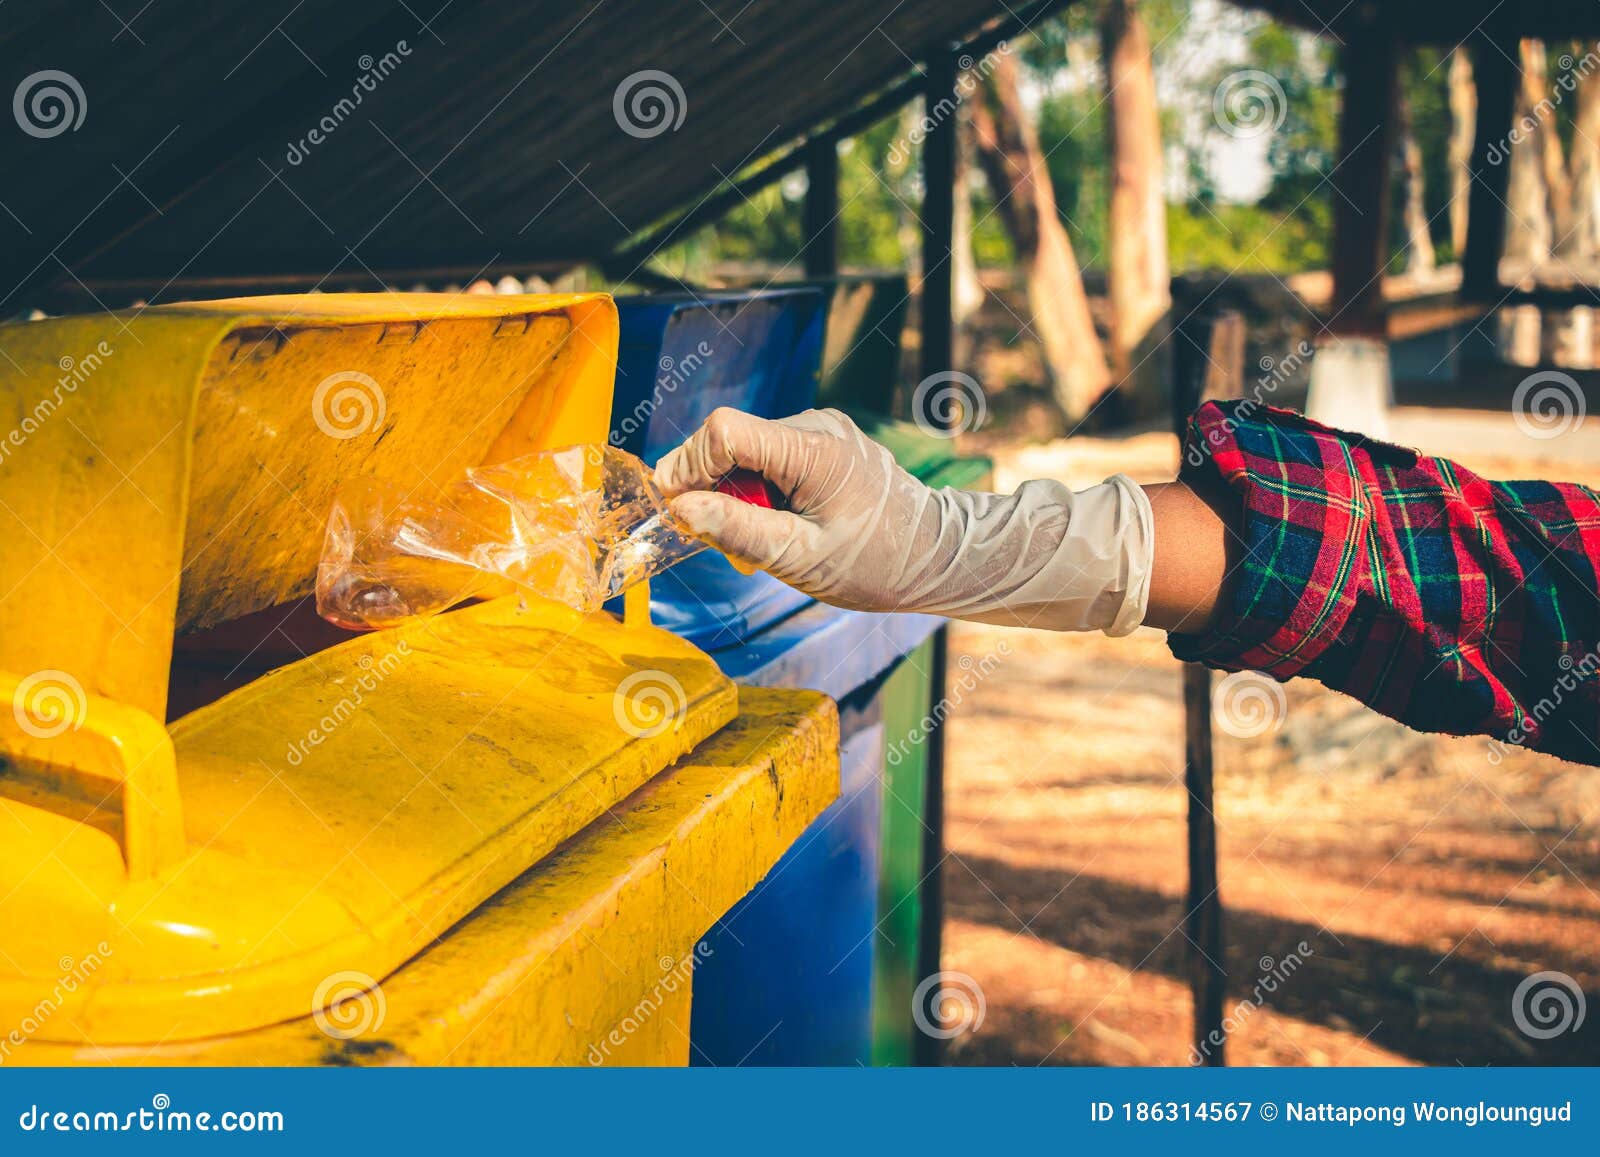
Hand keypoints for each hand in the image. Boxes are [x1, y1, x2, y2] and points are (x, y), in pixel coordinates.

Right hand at [654, 407, 1155, 633]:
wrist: (934, 555)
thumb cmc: (874, 563)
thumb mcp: (799, 558)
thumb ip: (738, 530)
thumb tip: (679, 508)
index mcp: (812, 450)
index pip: (724, 430)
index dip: (690, 466)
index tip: (679, 509)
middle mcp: (815, 425)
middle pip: (729, 439)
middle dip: (713, 487)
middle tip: (726, 539)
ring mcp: (820, 429)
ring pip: (745, 449)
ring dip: (737, 492)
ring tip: (765, 537)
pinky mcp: (821, 441)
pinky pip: (768, 456)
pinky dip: (760, 489)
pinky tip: (782, 521)